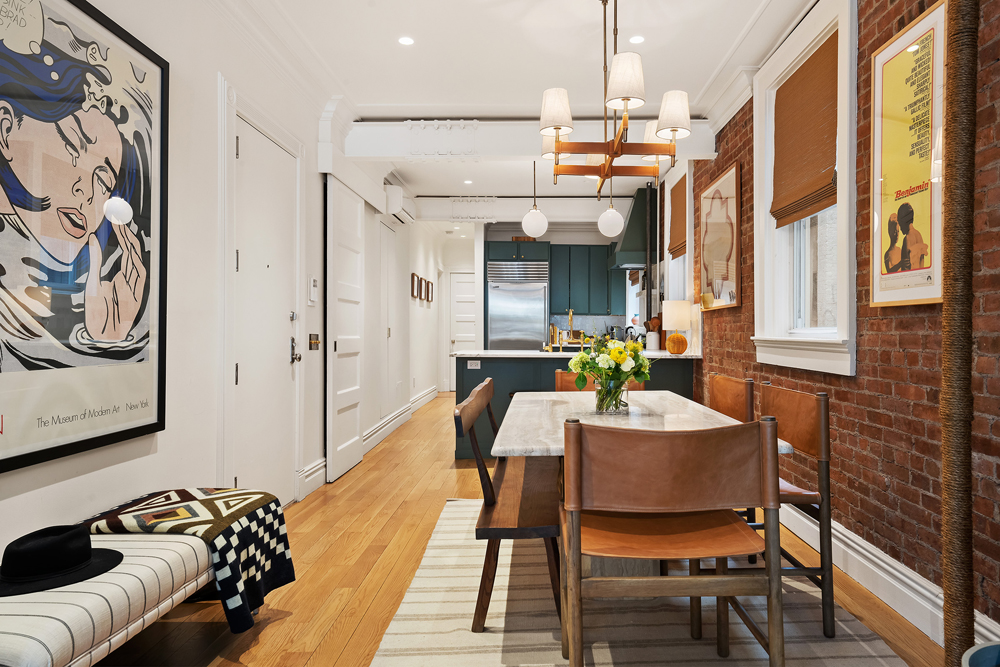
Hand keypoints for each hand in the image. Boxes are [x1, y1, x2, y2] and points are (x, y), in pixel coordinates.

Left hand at [84, 223, 146, 341]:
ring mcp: (135, 285)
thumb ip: (95, 261)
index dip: (122, 231)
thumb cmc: (97, 313)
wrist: (102, 335)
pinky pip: (138, 272)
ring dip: (130, 240)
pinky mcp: (137, 294)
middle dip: (126, 230)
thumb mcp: (92, 282)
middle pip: (133, 249)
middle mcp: (131, 278)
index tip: (116, 215)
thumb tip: (93, 238)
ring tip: (121, 224)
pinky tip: (126, 245)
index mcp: (122, 276)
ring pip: (136, 257)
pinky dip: (133, 257)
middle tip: (118, 213)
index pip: (126, 248)